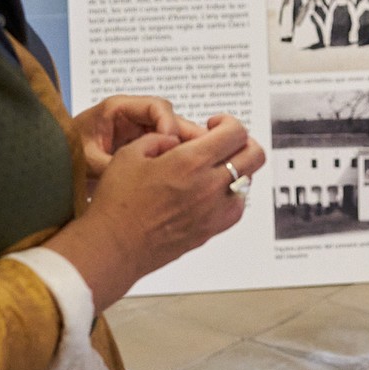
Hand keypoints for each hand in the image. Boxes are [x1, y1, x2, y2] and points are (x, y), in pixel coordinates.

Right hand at [47, 114, 263, 310]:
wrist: (113, 247)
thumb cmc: (116, 203)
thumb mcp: (130, 153)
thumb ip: (159, 138)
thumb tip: (176, 140)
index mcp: (190, 162)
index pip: (236, 133)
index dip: (229, 122)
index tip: (214, 124)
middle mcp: (210, 186)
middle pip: (254, 156)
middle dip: (243, 142)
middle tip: (223, 143)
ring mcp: (214, 212)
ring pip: (248, 182)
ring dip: (236, 169)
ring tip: (212, 169)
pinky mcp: (210, 231)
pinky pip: (236, 208)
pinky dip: (230, 195)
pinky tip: (209, 192)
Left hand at [71, 95, 202, 177]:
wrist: (52, 168)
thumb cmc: (65, 158)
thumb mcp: (89, 163)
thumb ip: (117, 164)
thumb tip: (145, 170)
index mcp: (117, 109)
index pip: (155, 106)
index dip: (169, 123)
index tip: (172, 143)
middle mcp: (133, 116)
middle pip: (169, 118)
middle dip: (185, 136)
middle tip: (200, 154)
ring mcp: (139, 130)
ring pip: (172, 133)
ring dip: (183, 148)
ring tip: (197, 166)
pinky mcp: (142, 145)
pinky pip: (165, 147)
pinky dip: (176, 157)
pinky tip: (185, 172)